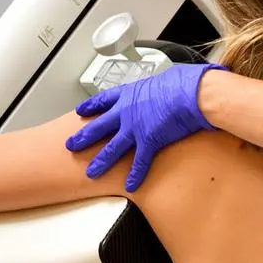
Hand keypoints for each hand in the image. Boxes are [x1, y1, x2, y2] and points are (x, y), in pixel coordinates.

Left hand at [65, 62, 223, 191]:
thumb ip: (160, 85)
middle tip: (71, 145)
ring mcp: (135, 128)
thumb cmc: (183, 82)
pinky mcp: (149, 141)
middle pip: (98, 127)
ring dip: (100, 161)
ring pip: (112, 148)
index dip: (90, 107)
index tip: (81, 111)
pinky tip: (129, 185)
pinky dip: (135, 175)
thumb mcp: (165, 77)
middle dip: (83, 137)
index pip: (103, 101)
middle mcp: (126, 112)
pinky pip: (139, 162)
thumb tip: (169, 84)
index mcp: (129, 94)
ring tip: (91, 172)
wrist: (191, 93)